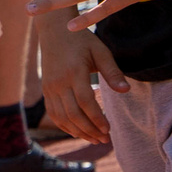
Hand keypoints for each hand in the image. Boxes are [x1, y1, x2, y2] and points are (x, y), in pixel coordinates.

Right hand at [36, 20, 122, 143]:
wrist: (54, 31)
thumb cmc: (82, 41)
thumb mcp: (101, 52)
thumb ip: (113, 72)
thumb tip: (126, 91)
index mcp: (73, 73)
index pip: (85, 102)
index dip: (96, 118)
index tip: (108, 130)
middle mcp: (58, 83)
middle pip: (72, 114)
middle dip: (89, 130)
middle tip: (104, 140)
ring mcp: (49, 88)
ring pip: (61, 117)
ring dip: (78, 131)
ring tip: (94, 140)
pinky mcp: (46, 90)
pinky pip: (53, 113)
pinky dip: (65, 126)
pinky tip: (78, 132)